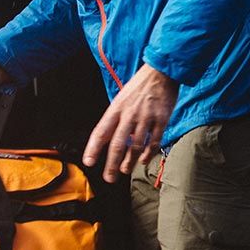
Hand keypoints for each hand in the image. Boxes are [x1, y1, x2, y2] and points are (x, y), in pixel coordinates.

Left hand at [83, 63, 176, 182]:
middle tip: (109, 177)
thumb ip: (116, 118)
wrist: (160, 72)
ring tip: (125, 171)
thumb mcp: (121, 99)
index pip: (101, 131)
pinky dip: (148, 153)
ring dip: (129, 162)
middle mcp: (129, 114)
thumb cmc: (139, 87)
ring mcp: (146, 117)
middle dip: (112, 164)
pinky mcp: (161, 119)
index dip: (93, 148)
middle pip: (118, 144)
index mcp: (116, 109)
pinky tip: (142, 160)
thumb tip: (108, 139)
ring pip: (136, 146)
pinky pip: (154, 141)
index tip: (88, 162)